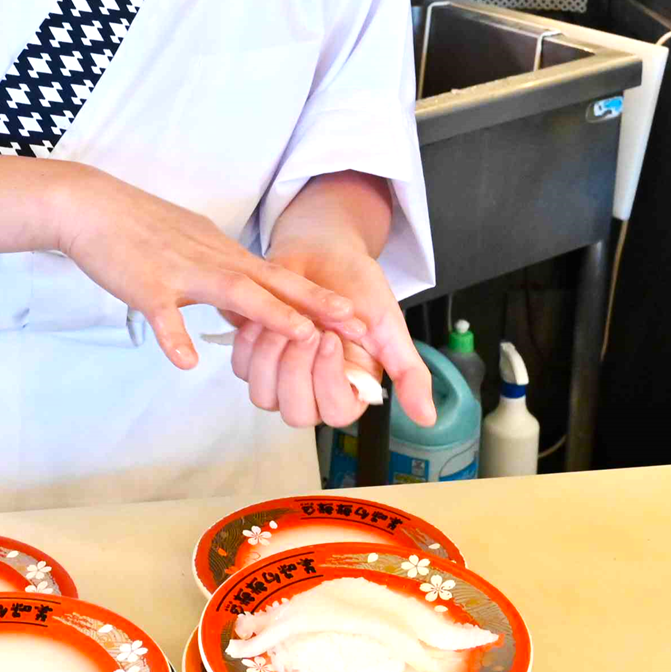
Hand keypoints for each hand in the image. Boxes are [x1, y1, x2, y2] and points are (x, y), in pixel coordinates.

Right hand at [49, 165, 361, 368]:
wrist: (93, 206)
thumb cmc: (141, 230)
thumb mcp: (195, 250)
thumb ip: (224, 279)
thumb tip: (249, 309)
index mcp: (226, 255)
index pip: (282, 279)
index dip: (321, 299)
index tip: (357, 317)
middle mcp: (214, 260)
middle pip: (274, 282)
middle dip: (318, 304)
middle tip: (358, 322)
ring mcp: (181, 271)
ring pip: (233, 290)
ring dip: (271, 313)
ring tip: (303, 335)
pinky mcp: (146, 284)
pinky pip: (162, 314)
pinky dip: (176, 337)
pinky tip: (188, 362)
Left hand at [231, 243, 434, 429]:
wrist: (323, 252)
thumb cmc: (358, 287)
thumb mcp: (390, 327)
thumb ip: (409, 372)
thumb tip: (428, 419)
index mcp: (349, 388)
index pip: (337, 413)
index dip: (330, 382)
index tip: (332, 338)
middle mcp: (314, 391)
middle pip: (296, 412)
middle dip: (298, 369)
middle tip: (308, 327)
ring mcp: (280, 378)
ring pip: (264, 396)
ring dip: (273, 356)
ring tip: (288, 319)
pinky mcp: (253, 359)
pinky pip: (241, 368)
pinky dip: (252, 342)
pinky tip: (268, 315)